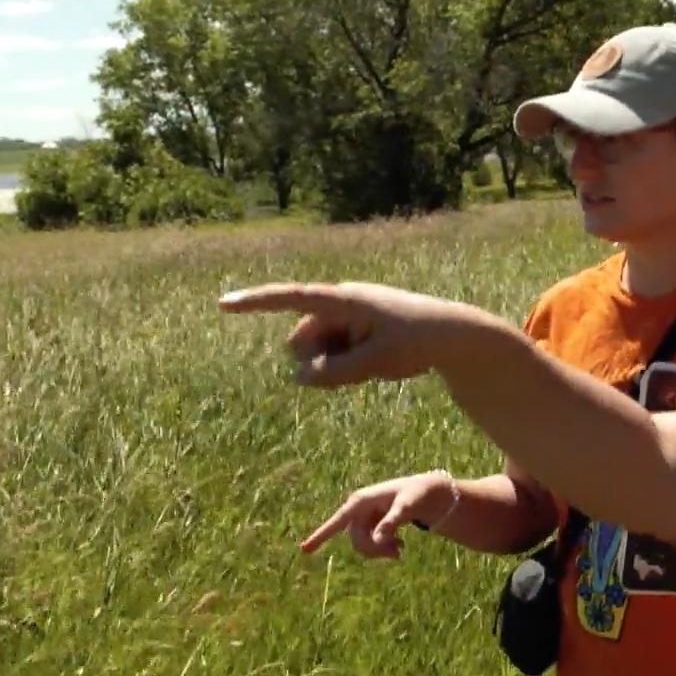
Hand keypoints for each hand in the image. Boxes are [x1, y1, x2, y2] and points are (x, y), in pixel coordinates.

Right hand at [218, 281, 484, 386]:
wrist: (452, 336)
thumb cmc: (417, 342)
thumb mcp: (378, 362)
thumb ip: (336, 371)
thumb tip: (298, 377)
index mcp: (345, 300)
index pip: (292, 298)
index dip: (256, 302)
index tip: (223, 303)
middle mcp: (339, 304)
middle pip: (301, 342)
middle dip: (318, 361)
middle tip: (363, 365)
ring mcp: (345, 319)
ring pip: (315, 354)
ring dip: (334, 367)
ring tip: (375, 364)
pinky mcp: (352, 331)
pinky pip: (330, 357)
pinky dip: (345, 366)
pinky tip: (376, 364)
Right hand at [301, 472, 452, 557]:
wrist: (424, 492)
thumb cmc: (415, 495)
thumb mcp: (406, 507)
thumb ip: (392, 521)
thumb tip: (379, 538)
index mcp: (360, 501)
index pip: (337, 521)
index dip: (320, 535)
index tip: (304, 550)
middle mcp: (357, 510)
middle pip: (355, 539)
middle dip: (374, 550)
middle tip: (398, 554)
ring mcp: (362, 518)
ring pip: (361, 544)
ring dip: (379, 551)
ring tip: (400, 550)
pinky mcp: (369, 524)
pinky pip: (369, 544)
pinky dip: (383, 549)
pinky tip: (399, 546)